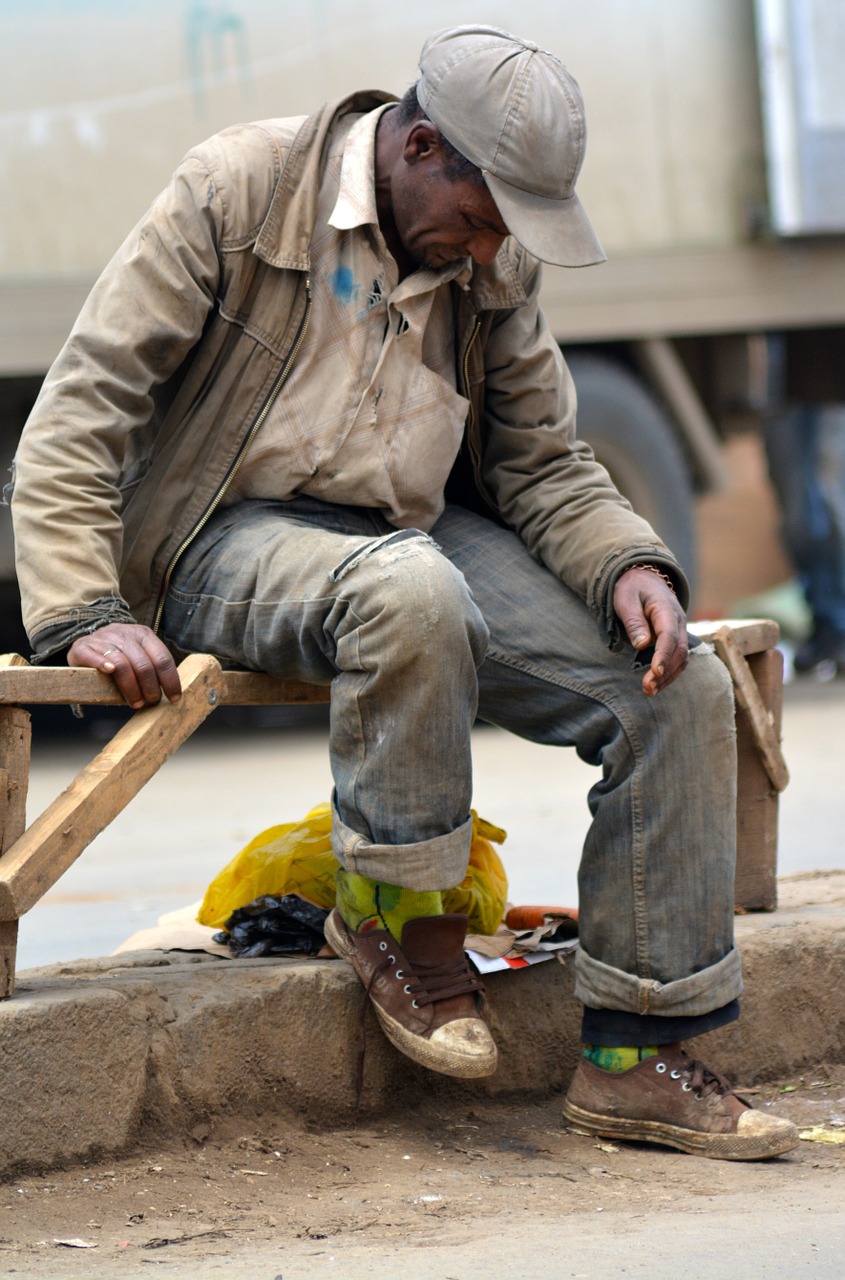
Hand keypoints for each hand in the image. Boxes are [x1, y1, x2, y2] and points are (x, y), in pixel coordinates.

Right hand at [67, 623, 181, 707]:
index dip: (170, 680)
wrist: (86, 643)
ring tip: (136, 703)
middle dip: (150, 687)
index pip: (162, 658)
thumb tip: (172, 694)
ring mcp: (102, 639)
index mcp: (142, 635)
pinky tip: (109, 673)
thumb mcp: (138, 655)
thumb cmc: (118, 656)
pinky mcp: (82, 647)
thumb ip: (152, 667)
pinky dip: (102, 664)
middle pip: (143, 664)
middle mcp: (124, 634)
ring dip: (131, 688)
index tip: (173, 697)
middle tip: (151, 702)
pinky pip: (94, 656)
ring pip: (122, 664)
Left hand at [613, 567, 688, 696]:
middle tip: (647, 687)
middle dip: (665, 671)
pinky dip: (669, 673)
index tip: (655, 672)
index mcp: (667, 608)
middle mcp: (679, 621)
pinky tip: (656, 684)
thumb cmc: (631, 589)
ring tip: (650, 691)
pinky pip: (677, 658)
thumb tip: (642, 645)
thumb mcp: (626, 599)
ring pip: (682, 658)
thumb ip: (634, 621)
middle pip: (679, 650)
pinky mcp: (675, 638)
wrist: (643, 579)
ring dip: (668, 676)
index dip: (663, 655)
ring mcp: (679, 630)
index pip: (669, 635)